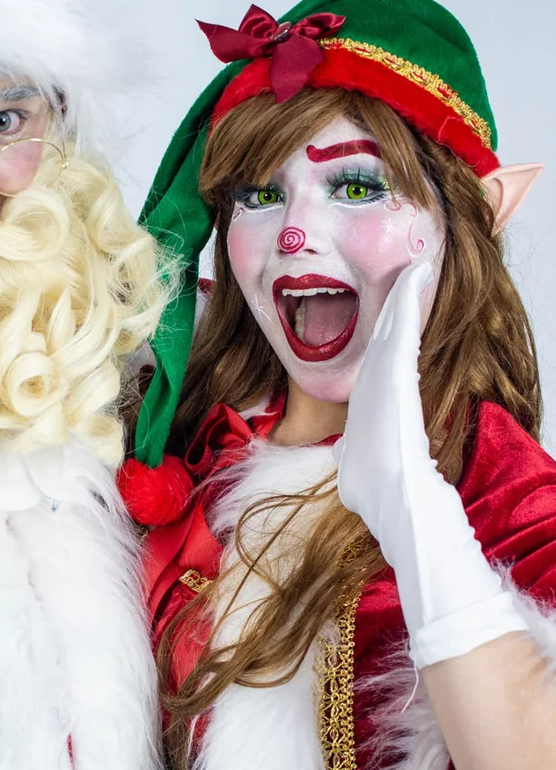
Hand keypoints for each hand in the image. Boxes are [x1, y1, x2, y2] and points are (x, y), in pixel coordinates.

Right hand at [335, 262, 524, 667]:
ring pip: (392, 330)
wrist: (393, 497)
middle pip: (385, 337)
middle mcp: (376, 384)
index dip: (388, 330)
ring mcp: (383, 377)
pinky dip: (406, 303)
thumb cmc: (384, 486)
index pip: (381, 358)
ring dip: (400, 300)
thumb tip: (355, 470)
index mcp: (373, 402)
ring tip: (411, 272)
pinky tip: (414, 281)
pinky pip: (400, 330)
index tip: (395, 307)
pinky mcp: (394, 372)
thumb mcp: (365, 468)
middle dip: (394, 305)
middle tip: (407, 273)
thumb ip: (364, 456)